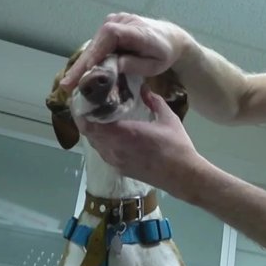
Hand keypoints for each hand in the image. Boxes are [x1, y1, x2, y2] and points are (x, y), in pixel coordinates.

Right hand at [60, 13, 188, 89]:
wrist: (171, 38)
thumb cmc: (164, 53)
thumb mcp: (154, 65)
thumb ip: (134, 64)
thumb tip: (112, 67)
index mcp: (135, 30)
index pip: (110, 36)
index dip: (96, 52)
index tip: (86, 70)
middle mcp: (121, 21)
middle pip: (97, 42)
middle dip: (82, 64)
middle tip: (67, 84)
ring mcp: (114, 21)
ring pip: (95, 44)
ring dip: (83, 63)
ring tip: (69, 82)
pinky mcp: (110, 26)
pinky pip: (98, 43)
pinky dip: (90, 58)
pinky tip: (79, 73)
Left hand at [75, 84, 208, 197]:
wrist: (182, 176)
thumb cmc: (177, 146)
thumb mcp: (168, 119)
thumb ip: (154, 101)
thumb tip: (144, 89)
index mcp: (124, 133)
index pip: (90, 124)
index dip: (82, 112)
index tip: (84, 100)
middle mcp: (114, 148)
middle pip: (88, 133)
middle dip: (86, 119)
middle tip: (91, 105)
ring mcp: (116, 161)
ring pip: (95, 144)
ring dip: (94, 131)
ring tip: (99, 118)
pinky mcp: (120, 169)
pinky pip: (104, 153)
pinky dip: (102, 142)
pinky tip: (112, 134)